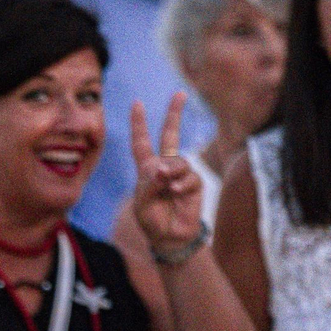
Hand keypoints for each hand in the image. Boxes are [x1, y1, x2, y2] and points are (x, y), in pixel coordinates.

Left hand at [130, 94, 204, 251]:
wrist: (169, 237)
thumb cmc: (151, 220)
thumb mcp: (142, 203)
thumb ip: (150, 184)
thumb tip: (164, 168)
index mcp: (146, 169)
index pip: (141, 142)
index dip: (139, 124)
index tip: (137, 104)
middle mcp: (164, 167)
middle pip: (170, 135)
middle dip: (174, 114)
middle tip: (180, 93)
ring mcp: (180, 174)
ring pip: (178, 161)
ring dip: (172, 172)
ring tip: (167, 188)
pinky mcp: (193, 183)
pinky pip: (189, 177)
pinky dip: (181, 184)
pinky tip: (176, 193)